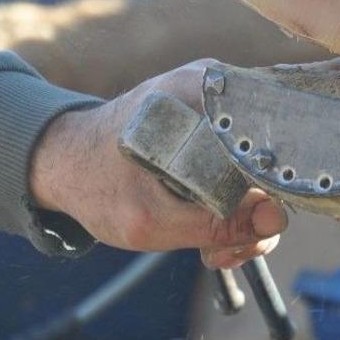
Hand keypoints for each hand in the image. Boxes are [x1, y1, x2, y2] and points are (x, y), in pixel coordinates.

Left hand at [30, 59, 286, 267]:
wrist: (60, 161)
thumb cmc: (96, 184)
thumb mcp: (153, 220)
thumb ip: (218, 225)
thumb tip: (276, 221)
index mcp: (205, 95)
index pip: (279, 137)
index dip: (279, 191)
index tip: (255, 232)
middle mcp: (220, 87)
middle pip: (277, 156)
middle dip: (258, 215)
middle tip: (228, 252)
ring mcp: (219, 102)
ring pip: (264, 167)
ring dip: (246, 217)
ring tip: (214, 251)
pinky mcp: (214, 123)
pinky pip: (245, 165)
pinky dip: (235, 202)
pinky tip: (211, 235)